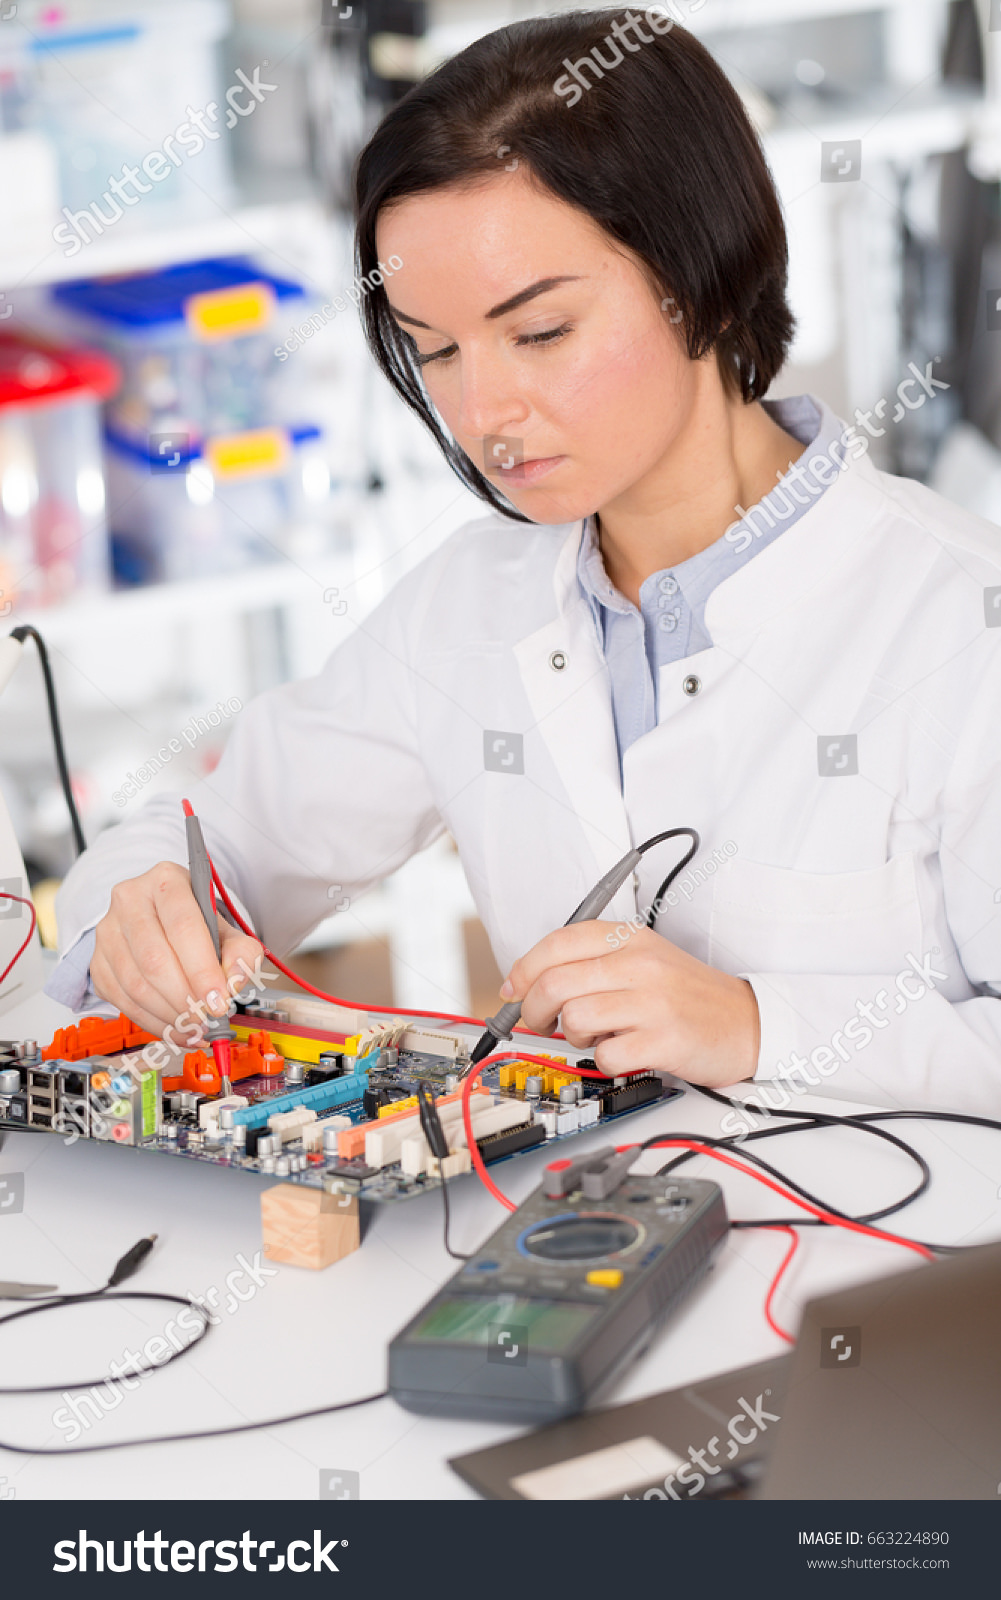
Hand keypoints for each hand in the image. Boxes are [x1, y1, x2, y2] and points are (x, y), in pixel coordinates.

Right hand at [91, 861, 261, 1042]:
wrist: (162, 920)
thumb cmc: (196, 925)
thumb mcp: (227, 930)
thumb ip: (241, 953)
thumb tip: (233, 981)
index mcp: (167, 881)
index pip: (183, 927)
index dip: (202, 969)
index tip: (219, 1000)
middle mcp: (130, 899)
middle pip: (155, 959)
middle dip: (185, 998)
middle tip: (207, 1019)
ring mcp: (108, 930)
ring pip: (136, 984)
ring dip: (169, 1015)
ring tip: (195, 1027)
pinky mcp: (98, 961)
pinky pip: (122, 1000)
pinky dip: (152, 1022)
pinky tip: (175, 1028)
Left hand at [500, 921, 759, 1088]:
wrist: (747, 1022)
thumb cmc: (686, 995)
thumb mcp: (643, 959)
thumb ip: (590, 963)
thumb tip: (524, 984)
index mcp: (631, 938)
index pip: (557, 943)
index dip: (523, 970)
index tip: (512, 991)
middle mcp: (640, 963)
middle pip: (555, 983)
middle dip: (533, 1010)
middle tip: (542, 1022)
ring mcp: (653, 1002)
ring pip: (573, 1018)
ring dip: (573, 1036)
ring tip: (595, 1034)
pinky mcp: (664, 1040)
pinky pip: (605, 1055)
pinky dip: (604, 1060)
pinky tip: (622, 1051)